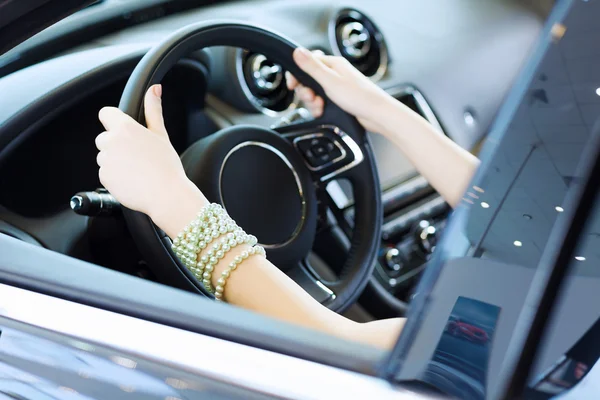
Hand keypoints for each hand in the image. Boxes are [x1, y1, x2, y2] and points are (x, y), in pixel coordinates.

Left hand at [95, 85, 205, 222]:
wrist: (166, 195)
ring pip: (105, 157)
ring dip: (116, 162)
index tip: (123, 130)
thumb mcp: (161, 135)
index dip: (113, 121)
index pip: (106, 113)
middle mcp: (111, 142)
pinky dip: (116, 177)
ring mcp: (105, 160)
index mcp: (125, 128)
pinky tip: (132, 180)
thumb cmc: (167, 166)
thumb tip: (155, 89)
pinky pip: (105, 173)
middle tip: (138, 156)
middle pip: (104, 138)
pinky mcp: (103, 177)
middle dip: (116, 145)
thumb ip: (153, 110)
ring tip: (137, 170)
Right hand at [286, 48, 393, 132]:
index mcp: (333, 64)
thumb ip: (312, 67)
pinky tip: (323, 112)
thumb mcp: (330, 81)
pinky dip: (319, 108)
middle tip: (312, 98)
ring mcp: (336, 87)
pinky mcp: (338, 100)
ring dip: (312, 102)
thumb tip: (297, 51)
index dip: (297, 74)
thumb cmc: (359, 97)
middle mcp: (334, 74)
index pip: (307, 63)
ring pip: (314, 93)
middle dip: (306, 91)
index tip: (293, 85)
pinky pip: (321, 102)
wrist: (377, 115)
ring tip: (320, 107)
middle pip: (308, 80)